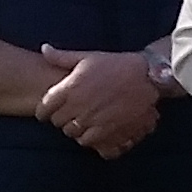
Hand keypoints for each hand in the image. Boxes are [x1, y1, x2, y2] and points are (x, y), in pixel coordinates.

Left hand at [38, 46, 163, 157]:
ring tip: (84, 122)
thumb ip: (63, 57)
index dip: (44, 111)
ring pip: (72, 133)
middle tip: (70, 115)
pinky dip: (90, 138)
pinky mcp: (108, 130)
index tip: (49, 111)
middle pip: (58, 122)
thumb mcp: (88, 57)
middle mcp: (78, 105)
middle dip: (61, 119)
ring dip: (76, 129)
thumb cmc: (116, 65)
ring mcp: (93, 120)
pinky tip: (95, 130)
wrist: (147, 76)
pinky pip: (89, 141)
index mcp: (70, 88)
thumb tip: (45, 49)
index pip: (45, 107)